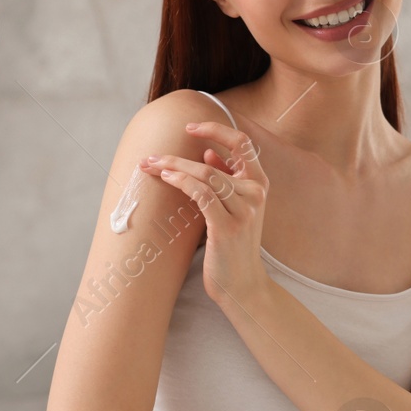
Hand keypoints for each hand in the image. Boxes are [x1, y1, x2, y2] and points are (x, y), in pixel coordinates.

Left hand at [140, 120, 269, 307]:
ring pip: (205, 175)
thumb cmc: (234, 245)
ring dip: (173, 168)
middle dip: (176, 157)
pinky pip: (202, 194)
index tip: (189, 128)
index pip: (242, 143)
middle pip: (213, 161)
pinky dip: (182, 182)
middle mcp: (256, 194)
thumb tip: (208, 153)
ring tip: (151, 167)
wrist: (242, 283)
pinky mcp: (228, 227)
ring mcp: (244, 211)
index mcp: (260, 184)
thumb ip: (226, 179)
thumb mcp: (235, 208)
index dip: (216, 129)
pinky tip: (166, 179)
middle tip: (151, 157)